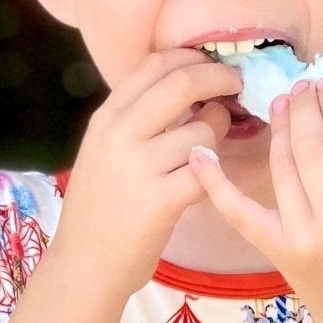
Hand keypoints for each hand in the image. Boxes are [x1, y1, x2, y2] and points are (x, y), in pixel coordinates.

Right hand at [57, 48, 242, 292]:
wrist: (85, 265)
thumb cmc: (100, 209)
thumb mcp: (102, 151)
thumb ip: (134, 119)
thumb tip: (184, 85)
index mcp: (106, 118)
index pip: (154, 64)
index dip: (192, 57)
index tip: (212, 65)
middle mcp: (119, 135)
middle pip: (182, 82)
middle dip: (219, 77)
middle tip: (237, 84)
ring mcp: (139, 167)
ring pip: (203, 130)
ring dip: (220, 133)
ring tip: (213, 147)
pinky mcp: (160, 201)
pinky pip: (206, 171)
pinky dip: (215, 172)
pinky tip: (209, 178)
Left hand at [185, 76, 322, 322]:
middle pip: (311, 147)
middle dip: (304, 108)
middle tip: (300, 86)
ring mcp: (301, 237)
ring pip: (281, 166)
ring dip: (279, 128)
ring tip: (280, 103)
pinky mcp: (274, 249)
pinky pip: (239, 212)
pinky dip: (216, 182)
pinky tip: (200, 153)